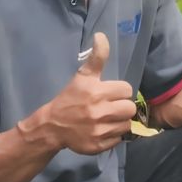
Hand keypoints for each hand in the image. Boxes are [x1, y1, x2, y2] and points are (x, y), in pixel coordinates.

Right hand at [38, 32, 136, 154]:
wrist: (52, 126)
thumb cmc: (70, 98)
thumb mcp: (82, 76)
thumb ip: (96, 57)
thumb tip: (101, 35)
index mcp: (97, 92)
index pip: (127, 90)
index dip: (120, 91)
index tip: (110, 93)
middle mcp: (99, 111)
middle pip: (130, 108)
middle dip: (122, 107)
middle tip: (111, 107)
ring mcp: (99, 130)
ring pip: (126, 124)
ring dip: (119, 121)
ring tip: (108, 118)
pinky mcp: (98, 145)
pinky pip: (118, 139)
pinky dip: (113, 135)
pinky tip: (102, 129)